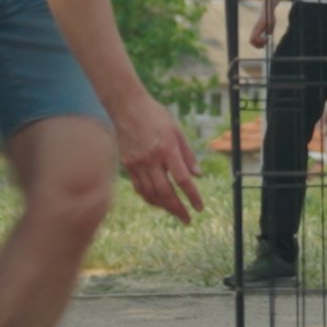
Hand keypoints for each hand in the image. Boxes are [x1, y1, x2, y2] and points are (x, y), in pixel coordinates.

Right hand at [112, 91, 202, 222]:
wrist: (126, 106)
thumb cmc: (155, 115)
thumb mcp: (177, 130)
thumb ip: (187, 154)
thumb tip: (198, 175)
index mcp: (167, 149)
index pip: (182, 179)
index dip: (192, 196)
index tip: (199, 207)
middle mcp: (151, 159)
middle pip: (166, 192)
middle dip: (178, 209)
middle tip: (187, 219)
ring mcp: (137, 163)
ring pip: (151, 193)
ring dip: (164, 206)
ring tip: (174, 212)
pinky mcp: (127, 164)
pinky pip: (139, 187)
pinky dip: (149, 198)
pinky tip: (157, 202)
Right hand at [250, 0, 277, 47]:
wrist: (266, 12)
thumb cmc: (270, 17)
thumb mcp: (272, 23)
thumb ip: (270, 29)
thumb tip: (268, 35)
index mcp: (258, 28)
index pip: (254, 38)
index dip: (260, 41)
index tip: (267, 39)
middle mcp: (254, 30)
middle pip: (251, 41)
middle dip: (258, 45)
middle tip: (265, 44)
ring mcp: (254, 31)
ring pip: (251, 41)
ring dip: (258, 44)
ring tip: (265, 43)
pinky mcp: (256, 32)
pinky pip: (254, 39)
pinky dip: (258, 42)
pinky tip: (264, 40)